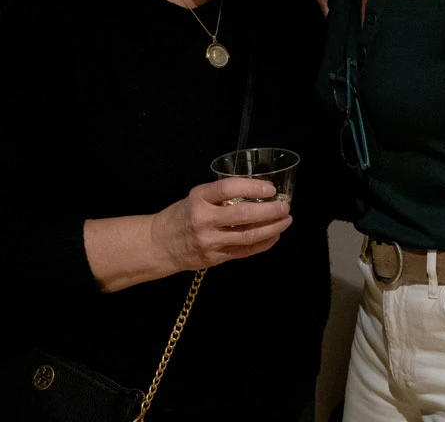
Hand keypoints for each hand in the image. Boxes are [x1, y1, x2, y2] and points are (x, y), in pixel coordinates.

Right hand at [149, 179, 291, 272]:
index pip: (228, 188)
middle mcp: (203, 220)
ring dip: (272, 228)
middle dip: (270, 211)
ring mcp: (209, 241)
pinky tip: (274, 236)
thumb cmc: (181, 216)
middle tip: (285, 206)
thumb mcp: (195, 198)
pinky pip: (245, 252)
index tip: (270, 188)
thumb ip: (219, 196)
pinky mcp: (215, 258)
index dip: (252, 187)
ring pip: (248, 236)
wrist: (158, 244)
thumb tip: (256, 191)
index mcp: (198, 199)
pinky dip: (263, 244)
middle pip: (243, 215)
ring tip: (285, 220)